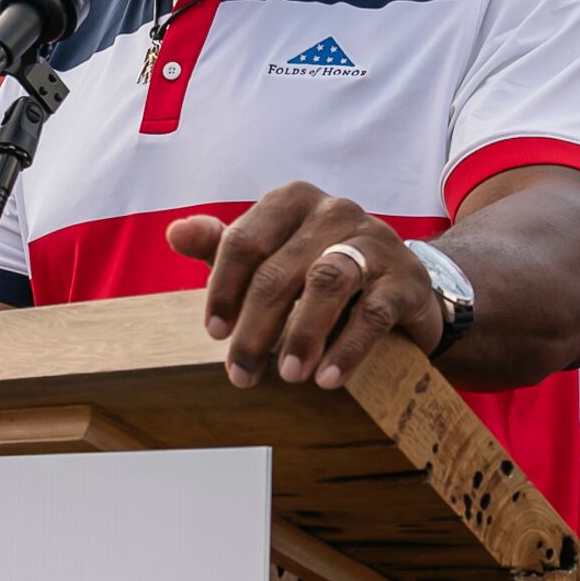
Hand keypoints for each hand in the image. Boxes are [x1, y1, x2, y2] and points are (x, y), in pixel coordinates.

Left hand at [167, 183, 438, 390]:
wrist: (404, 286)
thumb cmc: (322, 269)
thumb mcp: (273, 256)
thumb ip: (225, 247)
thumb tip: (174, 234)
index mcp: (293, 201)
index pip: (245, 240)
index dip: (224, 288)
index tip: (214, 333)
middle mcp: (335, 211)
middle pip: (281, 270)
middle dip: (256, 328)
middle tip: (241, 375)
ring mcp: (375, 241)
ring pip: (327, 282)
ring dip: (302, 335)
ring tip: (288, 376)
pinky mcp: (405, 278)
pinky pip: (373, 312)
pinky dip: (348, 348)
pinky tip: (327, 378)